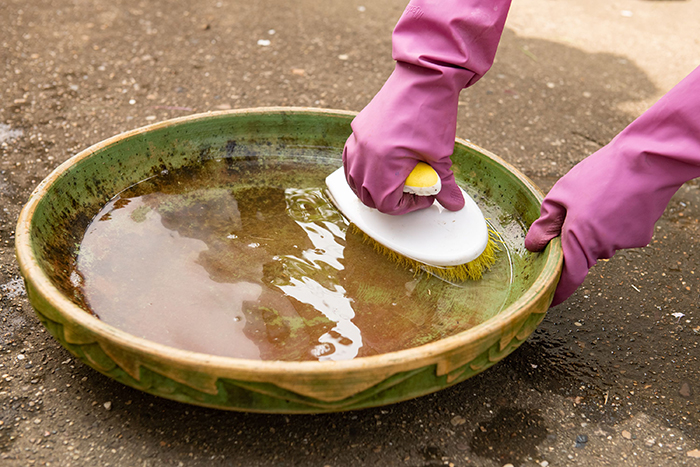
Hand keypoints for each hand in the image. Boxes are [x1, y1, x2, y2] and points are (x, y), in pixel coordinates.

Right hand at [343, 0, 511, 214]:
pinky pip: (350, 158)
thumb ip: (444, 184)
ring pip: (354, 178)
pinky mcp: (358, 128)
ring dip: (371, 186)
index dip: (406, 206)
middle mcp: (365, 153)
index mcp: (384, 163)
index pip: (385, 203)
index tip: (423, 196)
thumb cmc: (433, 113)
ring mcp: (358, 139)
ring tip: (393, 181)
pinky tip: (376, 166)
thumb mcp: (442, 155)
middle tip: (410, 191)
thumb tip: (453, 204)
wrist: (425, 76)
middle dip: (388, 199)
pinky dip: (360, 168)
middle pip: (367, 194)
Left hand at [525, 66, 699, 305]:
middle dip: (572, 242)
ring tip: (597, 199)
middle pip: (581, 256)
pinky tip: (616, 200)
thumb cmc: (600, 175)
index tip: (548, 300)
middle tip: (572, 212)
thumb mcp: (560, 196)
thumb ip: (544, 224)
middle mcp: (602, 249)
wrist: (647, 160)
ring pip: (599, 244)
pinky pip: (618, 235)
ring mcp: (623, 244)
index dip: (556, 292)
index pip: (567, 279)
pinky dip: (612, 223)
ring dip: (592, 230)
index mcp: (579, 242)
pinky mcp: (640, 237)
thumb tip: (533, 246)